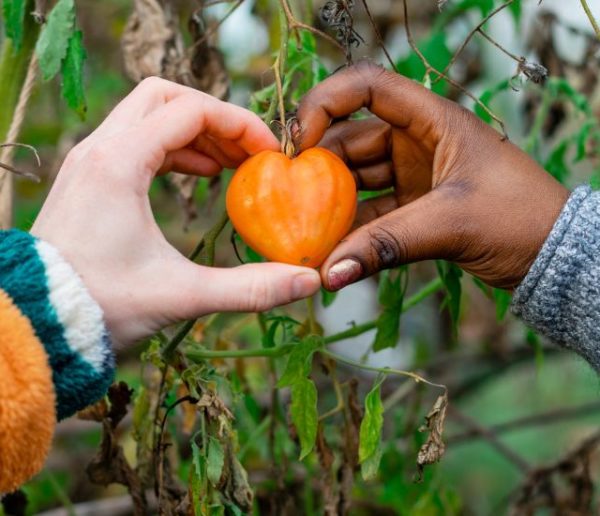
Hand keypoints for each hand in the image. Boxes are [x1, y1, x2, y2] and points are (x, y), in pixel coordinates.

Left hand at [32, 77, 319, 345]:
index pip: (190, 110)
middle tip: (248, 151)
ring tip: (230, 164)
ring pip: (147, 113)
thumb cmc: (102, 306)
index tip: (270, 155)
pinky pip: (136, 140)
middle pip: (164, 96)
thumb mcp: (183, 296)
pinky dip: (172, 147)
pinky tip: (200, 175)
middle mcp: (99, 150)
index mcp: (119, 164)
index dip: (239, 125)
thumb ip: (251, 288)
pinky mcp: (88, 178)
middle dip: (214, 117)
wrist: (39, 325)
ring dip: (194, 131)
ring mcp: (89, 161)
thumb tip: (309, 281)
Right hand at [296, 62, 568, 290]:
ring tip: (304, 231)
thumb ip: (385, 245)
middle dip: (318, 167)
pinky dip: (351, 230)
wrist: (553, 256)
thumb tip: (328, 273)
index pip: (368, 87)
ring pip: (357, 179)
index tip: (299, 142)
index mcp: (433, 120)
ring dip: (330, 204)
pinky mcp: (413, 207)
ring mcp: (413, 174)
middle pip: (351, 139)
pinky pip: (370, 212)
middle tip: (287, 200)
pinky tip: (331, 251)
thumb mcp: (451, 223)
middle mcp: (418, 141)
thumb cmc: (520, 219)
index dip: (325, 103)